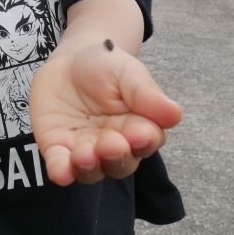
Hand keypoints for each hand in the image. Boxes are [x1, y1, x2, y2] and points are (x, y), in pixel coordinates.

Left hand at [30, 40, 180, 186]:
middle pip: (121, 163)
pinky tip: (61, 172)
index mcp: (138, 127)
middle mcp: (114, 146)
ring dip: (89, 167)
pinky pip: (61, 167)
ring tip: (85, 155)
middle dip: (117, 156)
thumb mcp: (127, 72)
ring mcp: (85, 150)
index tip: (140, 133)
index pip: (147, 141)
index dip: (144, 141)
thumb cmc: (105, 66)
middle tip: (111, 143)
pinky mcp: (58, 149)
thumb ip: (147, 93)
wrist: (67, 62)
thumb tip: (175, 115)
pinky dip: (62, 172)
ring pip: (92, 171)